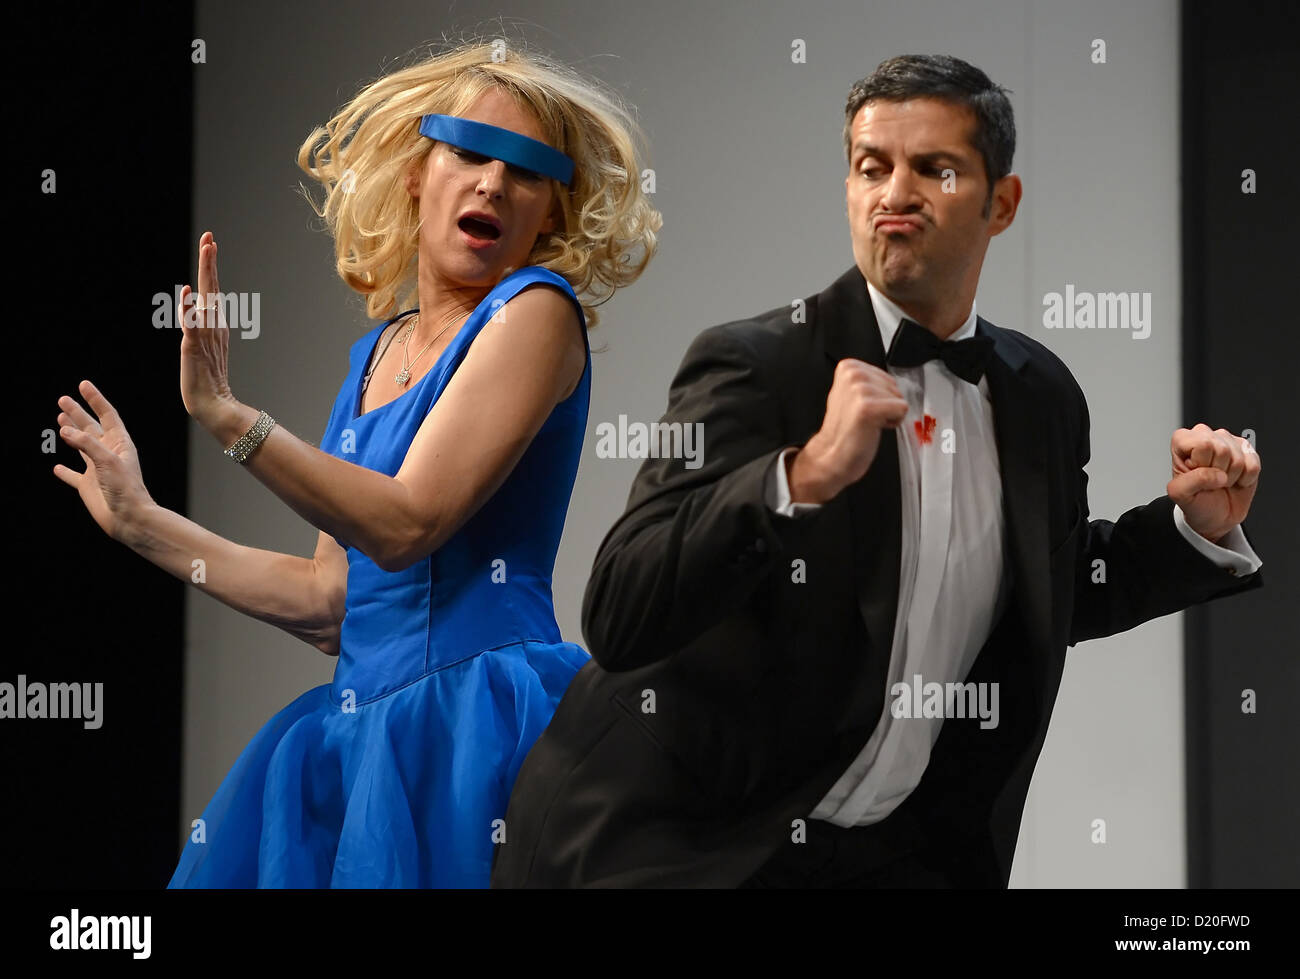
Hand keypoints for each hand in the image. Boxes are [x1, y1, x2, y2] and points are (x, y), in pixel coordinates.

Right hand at [53, 380, 155, 544]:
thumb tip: (65, 430)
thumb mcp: (108, 461)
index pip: (107, 415)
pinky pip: (74, 476)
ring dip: (71, 433)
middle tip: (63, 399)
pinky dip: (65, 472)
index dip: (95, 400)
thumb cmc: (126, 489)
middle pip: (91, 427)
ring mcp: (98, 469)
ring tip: (60, 419)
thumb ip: (87, 443)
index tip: (83, 385)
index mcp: (120, 444)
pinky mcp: (89, 486)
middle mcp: (108, 453)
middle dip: (78, 413)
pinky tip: (57, 468)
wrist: (129, 518)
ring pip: (81, 446)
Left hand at [180, 231, 236, 429]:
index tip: (210, 242)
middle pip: (212, 287)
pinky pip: (191, 325)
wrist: (212, 405)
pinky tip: (188, 294)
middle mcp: (213, 325)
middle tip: (209, 237)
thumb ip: (198, 321)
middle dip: (209, 261)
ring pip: (206, 298)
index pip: (212, 289)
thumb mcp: (202, 345)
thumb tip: (195, 297)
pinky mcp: (194, 347)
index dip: (210, 265)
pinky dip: (189, 310)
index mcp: (215, 324)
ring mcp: (205, 335)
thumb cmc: (206, 379)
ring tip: (207, 251)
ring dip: (207, 274)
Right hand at [788, 358, 908, 502]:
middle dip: (886, 403)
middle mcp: (853, 374)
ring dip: (888, 413)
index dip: (880, 395)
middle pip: (895, 386)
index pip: (887, 377)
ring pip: (899, 398)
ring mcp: (859, 390)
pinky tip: (874, 427)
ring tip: (868, 422)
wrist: (832, 454)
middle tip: (865, 417)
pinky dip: (893, 422)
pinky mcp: (867, 408)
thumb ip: (867, 382)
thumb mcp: (850, 394)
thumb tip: (890, 382)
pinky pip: (902, 409)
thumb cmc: (845, 429)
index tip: (862, 407)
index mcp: (848, 367)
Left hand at [1167, 424, 1259, 542]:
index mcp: (1182, 441)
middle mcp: (1205, 437)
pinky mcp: (1246, 450)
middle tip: (1210, 479)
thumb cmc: (1195, 501)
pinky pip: (1254, 464)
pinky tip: (1235, 479)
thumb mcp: (1180, 494)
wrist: (1216, 515)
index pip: (1202, 444)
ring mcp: (1227, 441)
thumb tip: (1217, 474)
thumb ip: (1191, 481)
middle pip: (1222, 449)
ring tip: (1220, 480)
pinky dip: (1246, 478)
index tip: (1196, 473)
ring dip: (1232, 476)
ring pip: (1239, 457)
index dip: (1202, 463)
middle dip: (1218, 471)